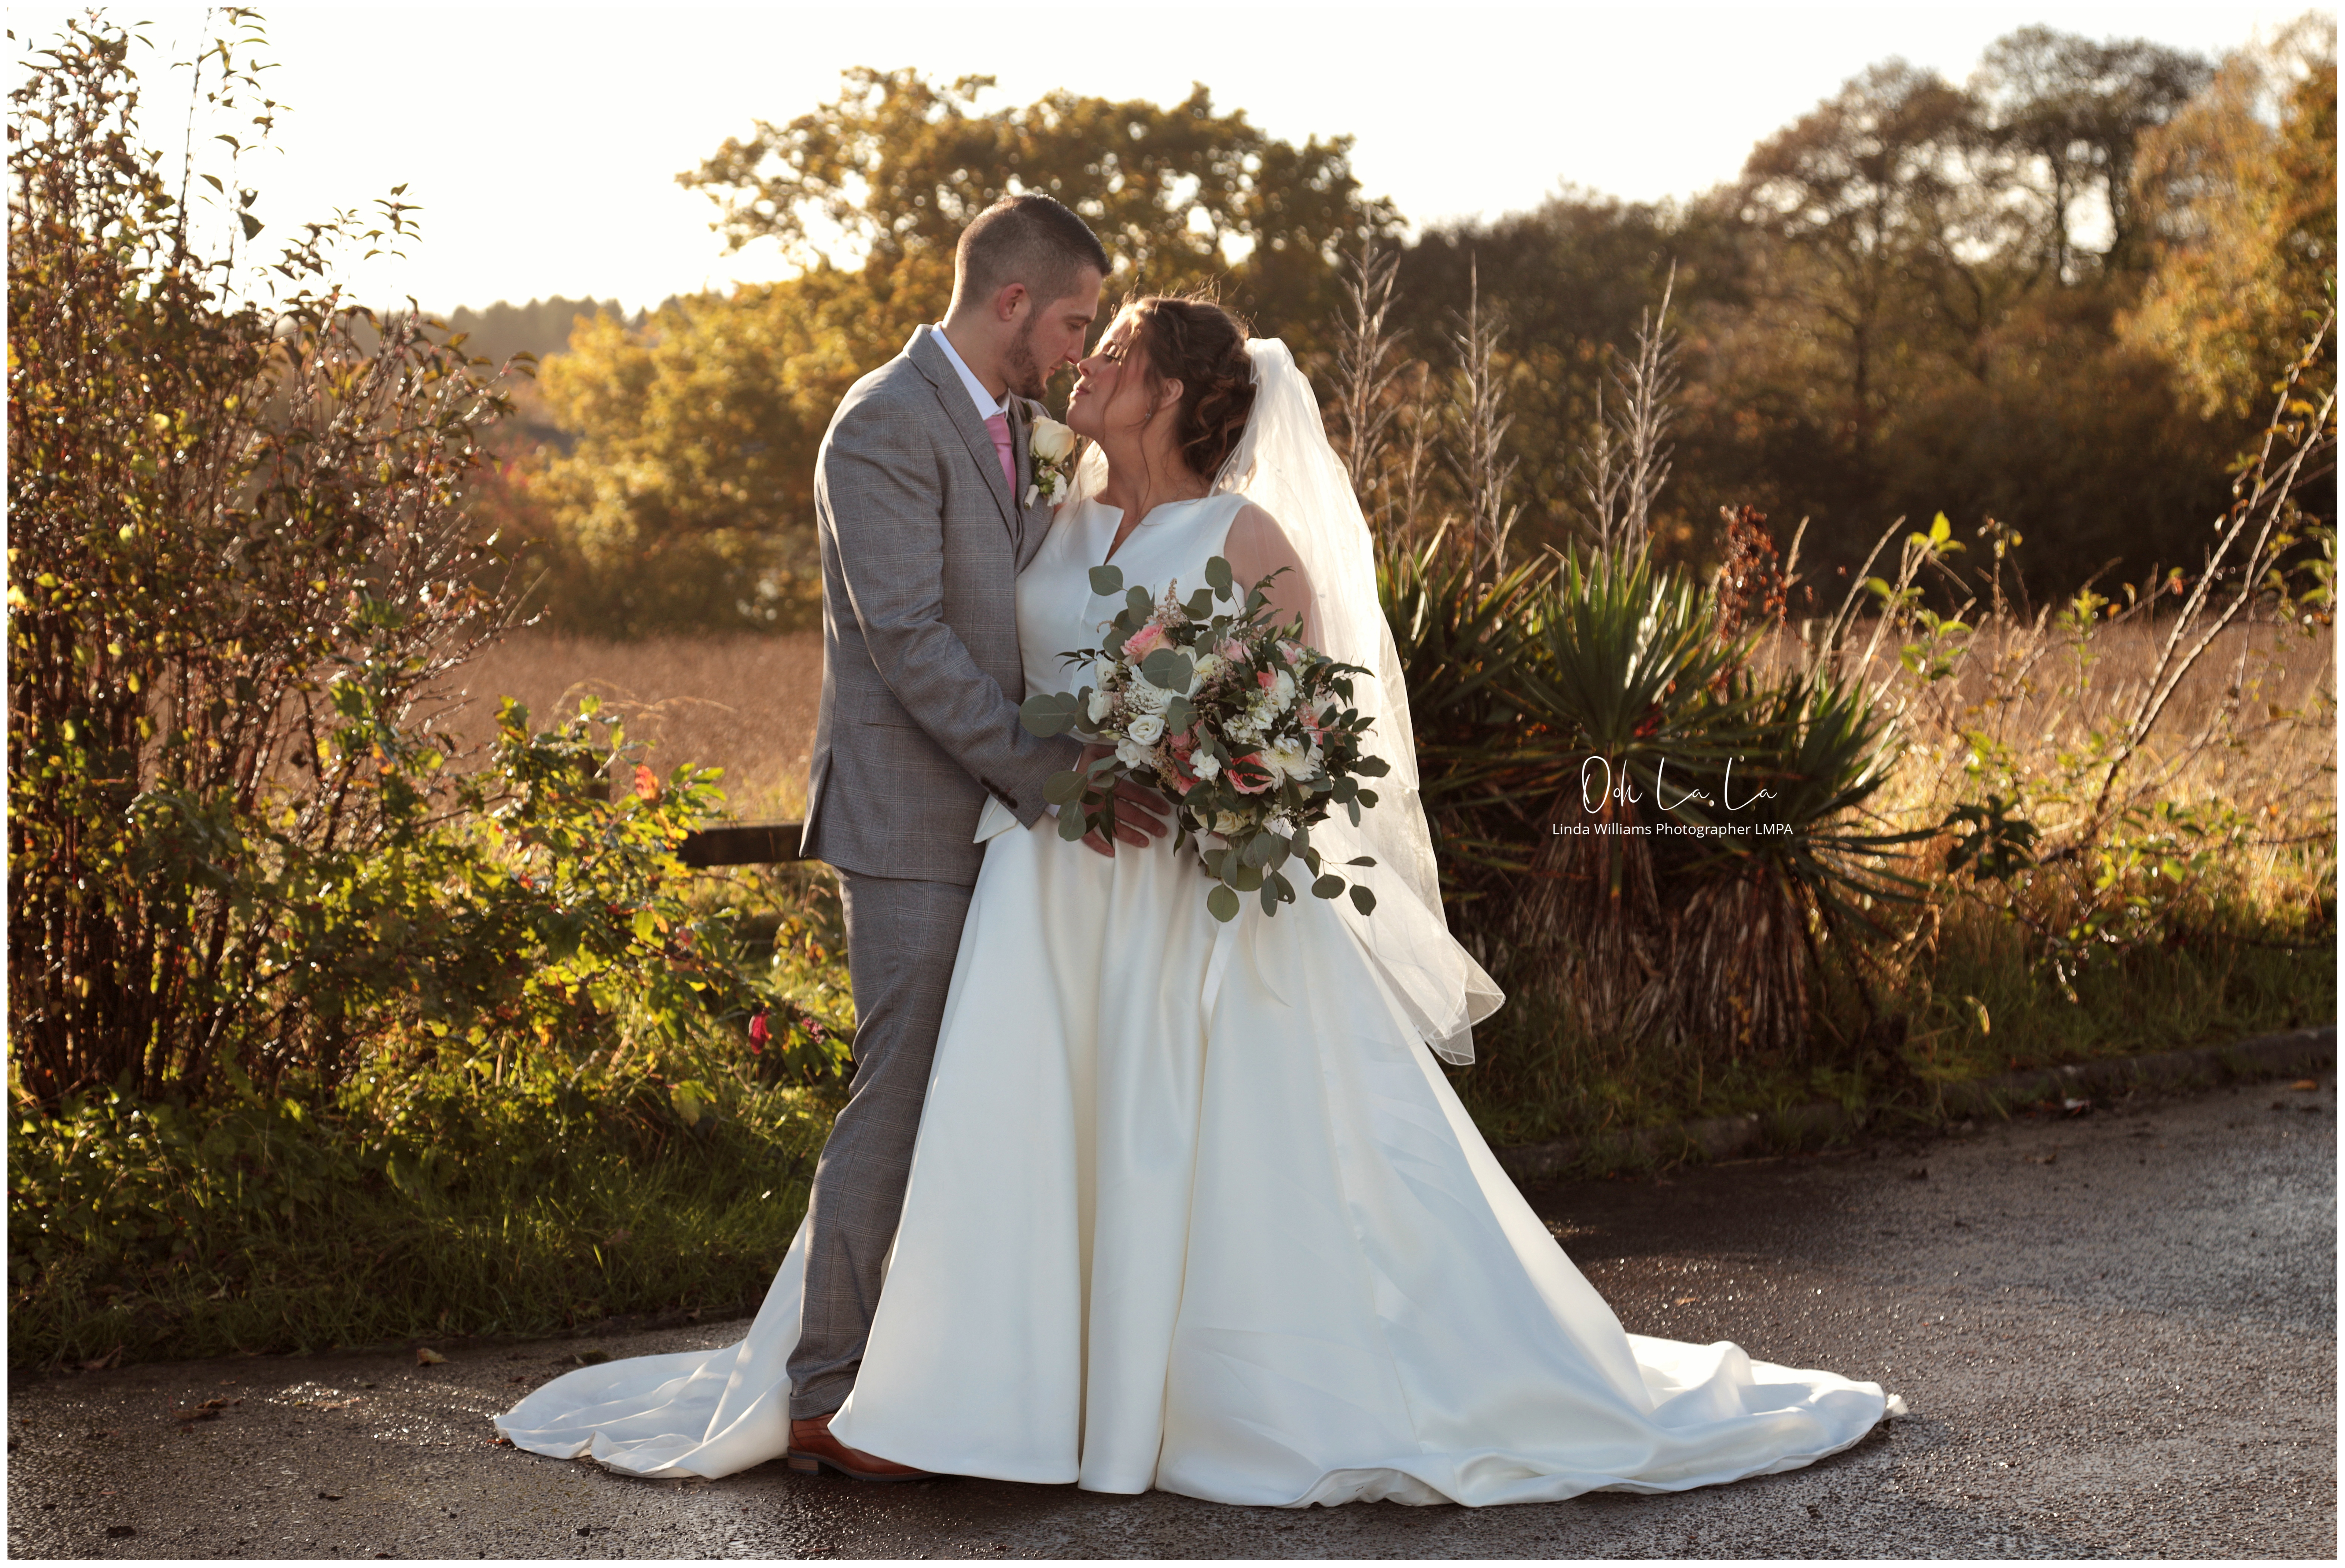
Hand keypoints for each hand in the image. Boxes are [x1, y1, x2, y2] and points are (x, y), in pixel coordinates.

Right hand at [1073, 742, 1170, 857]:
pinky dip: (1098, 845)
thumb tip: (1136, 751)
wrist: (1048, 768)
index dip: (1152, 802)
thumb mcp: (1097, 751)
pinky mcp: (1076, 819)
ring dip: (1130, 836)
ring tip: (1145, 843)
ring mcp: (1089, 811)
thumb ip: (1116, 753)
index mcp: (1108, 782)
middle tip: (1162, 831)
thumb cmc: (1075, 758)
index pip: (1136, 793)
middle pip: (1129, 813)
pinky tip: (1111, 852)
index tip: (1166, 810)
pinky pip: (1088, 836)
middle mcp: (1101, 798)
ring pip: (1113, 826)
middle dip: (1147, 822)